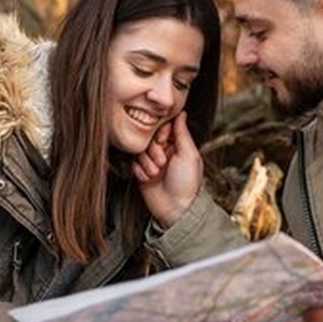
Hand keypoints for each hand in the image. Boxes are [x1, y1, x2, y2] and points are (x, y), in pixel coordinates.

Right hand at [132, 112, 202, 227]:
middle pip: (149, 138)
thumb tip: (182, 113)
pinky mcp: (142, 172)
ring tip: (156, 173)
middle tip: (161, 163)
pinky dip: (139, 171)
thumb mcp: (189, 154)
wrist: (176, 209)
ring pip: (140, 151)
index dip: (160, 133)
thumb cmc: (187, 184)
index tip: (163, 141)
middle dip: (153, 151)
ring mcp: (152, 162)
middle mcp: (164, 151)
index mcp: (177, 145)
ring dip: (146, 162)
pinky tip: (147, 178)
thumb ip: (183, 132)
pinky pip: (133, 164)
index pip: (163, 127)